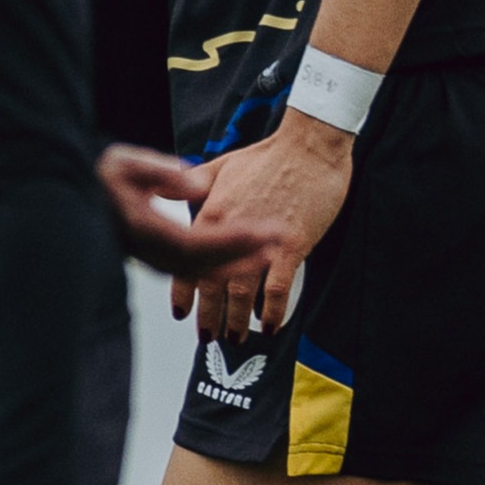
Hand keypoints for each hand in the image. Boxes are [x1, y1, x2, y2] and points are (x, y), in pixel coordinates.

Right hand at [100, 144, 275, 279]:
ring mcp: (146, 257)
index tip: (263, 234)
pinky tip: (234, 261)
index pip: (197, 242)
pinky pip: (188, 268)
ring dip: (232, 265)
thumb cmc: (94, 176)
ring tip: (266, 257)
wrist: (64, 193)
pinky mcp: (149, 256)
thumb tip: (196, 184)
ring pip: (196, 271)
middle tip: (277, 246)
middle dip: (242, 256)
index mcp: (140, 228)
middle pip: (202, 263)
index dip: (234, 240)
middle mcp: (145, 250)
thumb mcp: (124, 162)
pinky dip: (214, 266)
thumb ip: (160, 172)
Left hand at [183, 111, 352, 340]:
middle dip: (208, 316)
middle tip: (207, 338)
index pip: (187, 261)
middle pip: (212, 284)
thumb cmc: (268, 155)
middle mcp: (230, 230)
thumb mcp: (221, 166)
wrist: (308, 146)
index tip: (181, 313)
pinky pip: (277, 288)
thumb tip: (176, 196)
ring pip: (241, 292)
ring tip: (235, 338)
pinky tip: (269, 325)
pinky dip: (271, 311)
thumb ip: (195, 185)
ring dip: (236, 320)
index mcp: (210, 212)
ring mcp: (261, 241)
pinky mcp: (291, 245)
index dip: (183, 292)